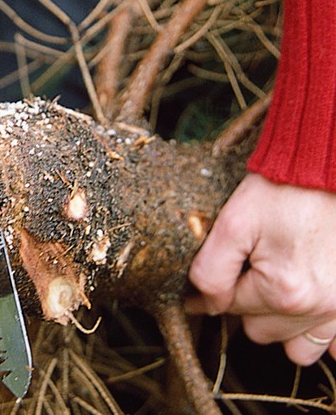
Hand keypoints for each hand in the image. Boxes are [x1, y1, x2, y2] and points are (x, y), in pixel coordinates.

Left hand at [186, 173, 335, 365]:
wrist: (325, 171)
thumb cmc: (281, 191)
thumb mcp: (232, 224)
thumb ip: (211, 271)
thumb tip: (205, 304)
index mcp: (283, 291)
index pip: (230, 309)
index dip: (210, 295)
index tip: (197, 291)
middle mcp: (318, 307)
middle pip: (261, 332)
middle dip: (245, 308)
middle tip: (244, 275)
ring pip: (296, 347)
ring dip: (279, 326)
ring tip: (272, 293)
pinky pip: (333, 344)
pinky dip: (316, 334)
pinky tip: (304, 309)